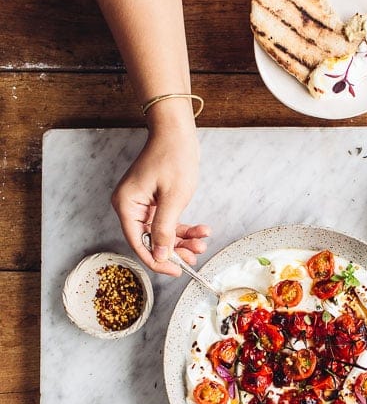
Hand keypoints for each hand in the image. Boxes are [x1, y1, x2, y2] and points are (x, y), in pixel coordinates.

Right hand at [111, 119, 209, 275]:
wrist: (177, 131)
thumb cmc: (173, 157)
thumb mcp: (172, 198)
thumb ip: (164, 229)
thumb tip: (159, 255)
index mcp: (126, 205)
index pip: (138, 243)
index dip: (157, 260)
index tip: (176, 271)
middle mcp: (130, 206)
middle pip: (150, 239)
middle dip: (175, 249)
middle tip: (195, 256)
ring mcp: (142, 204)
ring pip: (161, 232)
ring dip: (183, 239)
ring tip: (203, 241)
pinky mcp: (153, 201)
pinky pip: (167, 221)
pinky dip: (184, 227)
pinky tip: (201, 229)